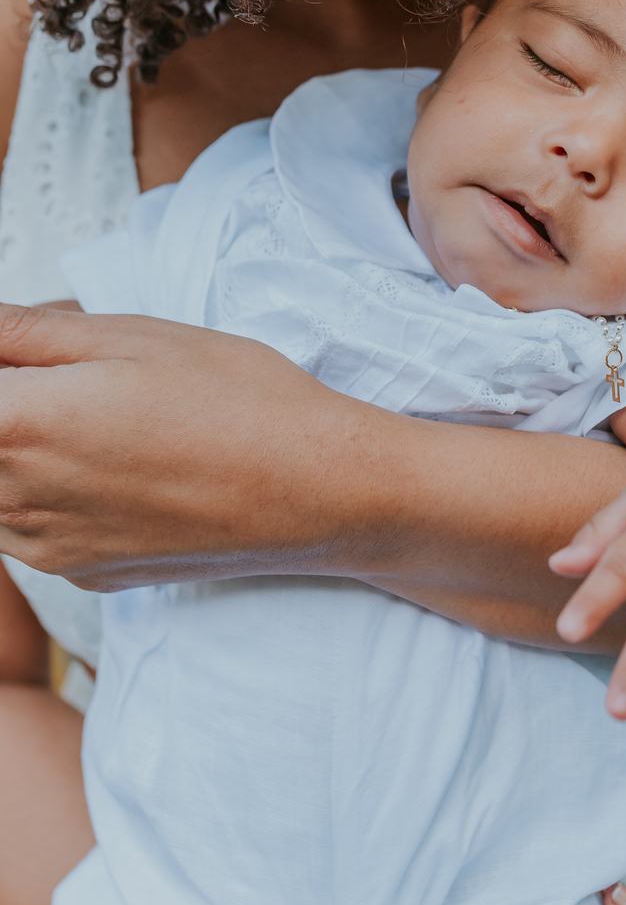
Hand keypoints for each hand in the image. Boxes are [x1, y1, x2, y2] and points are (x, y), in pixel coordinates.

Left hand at [0, 302, 354, 585]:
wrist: (315, 489)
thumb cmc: (236, 400)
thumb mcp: (127, 335)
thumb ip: (22, 332)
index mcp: (19, 426)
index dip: (2, 365)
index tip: (28, 358)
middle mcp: (17, 500)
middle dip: (12, 400)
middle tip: (64, 370)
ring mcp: (47, 548)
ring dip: (16, 449)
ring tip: (93, 412)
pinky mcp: (83, 572)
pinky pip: (29, 527)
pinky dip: (46, 489)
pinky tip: (114, 460)